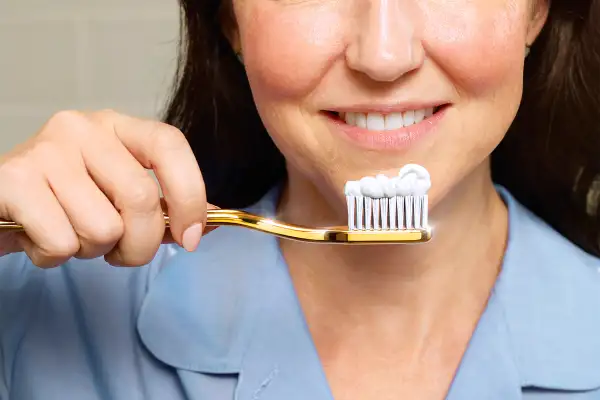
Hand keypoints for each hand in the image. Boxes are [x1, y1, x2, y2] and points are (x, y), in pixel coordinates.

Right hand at [0, 110, 212, 267]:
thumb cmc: (66, 202)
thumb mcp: (118, 196)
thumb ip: (164, 207)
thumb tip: (210, 223)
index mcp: (117, 126)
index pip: (170, 145)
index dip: (190, 195)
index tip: (191, 237)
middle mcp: (82, 128)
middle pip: (141, 198)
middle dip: (140, 245)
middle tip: (121, 252)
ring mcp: (45, 149)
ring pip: (103, 228)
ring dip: (92, 251)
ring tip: (71, 235)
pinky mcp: (12, 179)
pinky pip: (62, 243)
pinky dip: (55, 257)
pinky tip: (40, 237)